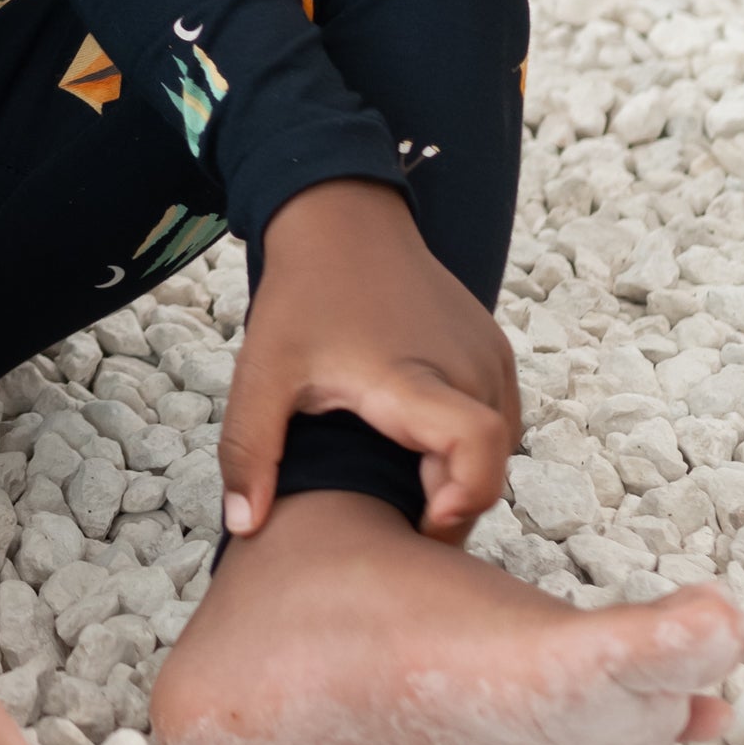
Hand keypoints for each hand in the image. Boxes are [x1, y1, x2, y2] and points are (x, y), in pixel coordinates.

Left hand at [220, 180, 519, 544]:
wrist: (341, 218)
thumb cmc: (304, 295)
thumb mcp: (262, 371)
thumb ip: (250, 449)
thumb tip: (245, 526)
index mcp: (416, 376)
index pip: (479, 450)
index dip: (462, 499)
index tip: (418, 517)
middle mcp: (469, 366)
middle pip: (489, 467)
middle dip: (447, 504)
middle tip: (391, 511)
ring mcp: (489, 356)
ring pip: (497, 448)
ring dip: (458, 473)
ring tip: (399, 475)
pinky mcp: (493, 349)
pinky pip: (497, 418)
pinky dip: (467, 443)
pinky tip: (416, 441)